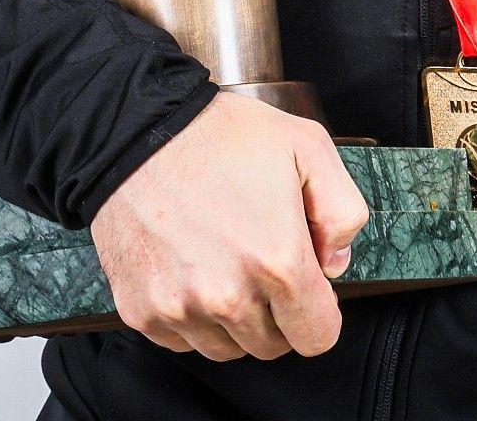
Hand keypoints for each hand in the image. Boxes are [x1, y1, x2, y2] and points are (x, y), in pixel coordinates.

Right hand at [88, 91, 368, 360]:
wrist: (134, 129)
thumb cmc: (218, 135)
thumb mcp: (307, 146)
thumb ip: (343, 211)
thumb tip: (335, 264)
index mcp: (277, 261)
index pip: (317, 336)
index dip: (319, 312)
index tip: (306, 286)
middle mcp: (228, 296)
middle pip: (272, 346)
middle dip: (277, 314)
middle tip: (261, 263)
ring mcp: (179, 308)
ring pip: (226, 348)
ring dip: (233, 320)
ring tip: (223, 264)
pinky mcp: (141, 310)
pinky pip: (181, 340)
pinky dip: (191, 317)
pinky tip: (190, 270)